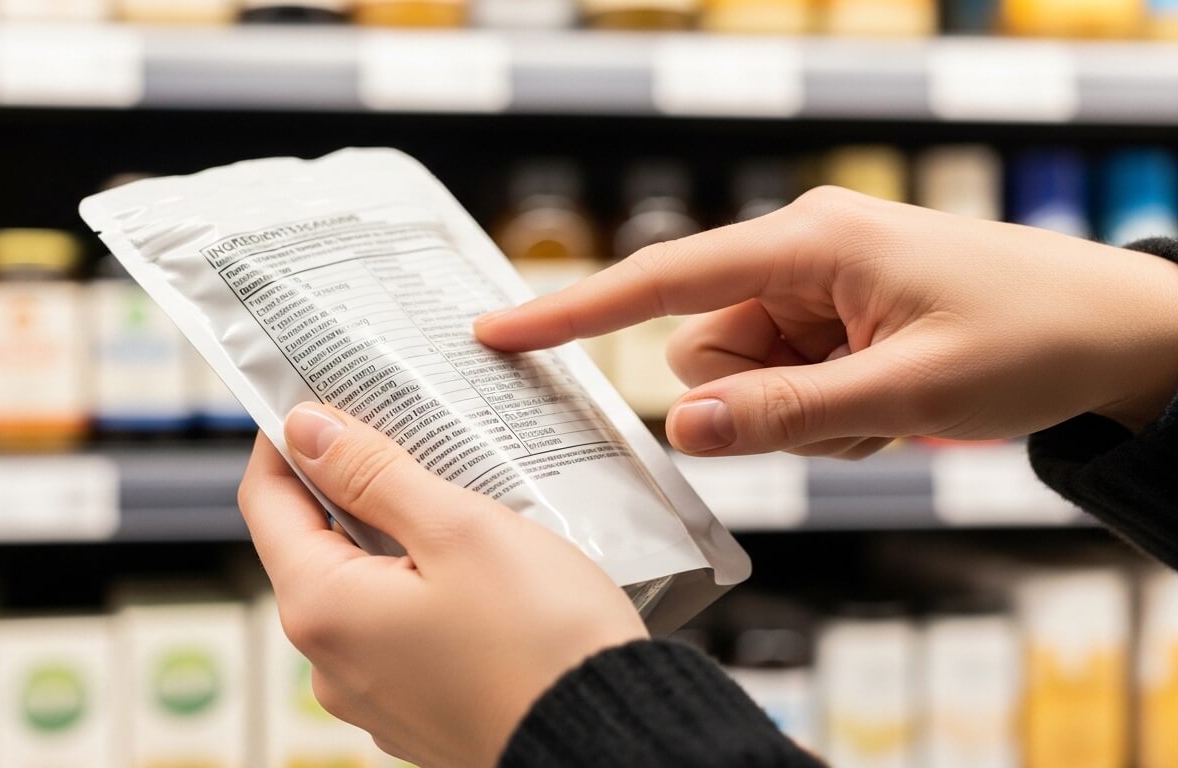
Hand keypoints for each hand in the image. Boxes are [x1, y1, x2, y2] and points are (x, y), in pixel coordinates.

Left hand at [238, 403, 647, 767]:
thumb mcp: (457, 529)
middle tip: (408, 430)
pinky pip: (400, 629)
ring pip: (365, 586)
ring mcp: (375, 694)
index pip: (266, 500)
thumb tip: (305, 430)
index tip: (322, 395)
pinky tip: (480, 563)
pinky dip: (425, 585)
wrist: (611, 744)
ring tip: (458, 492)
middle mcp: (331, 663)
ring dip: (397, 534)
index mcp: (322, 610)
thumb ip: (372, 473)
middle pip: (315, 543)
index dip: (288, 440)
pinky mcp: (419, 711)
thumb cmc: (542, 642)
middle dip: (355, 482)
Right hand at [476, 186, 1177, 458]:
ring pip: (745, 376)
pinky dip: (828, 411)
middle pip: (706, 351)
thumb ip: (783, 414)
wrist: (1120, 332)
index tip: (497, 333)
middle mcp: (800, 254)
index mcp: (808, 242)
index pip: (661, 280)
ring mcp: (819, 287)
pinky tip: (895, 403)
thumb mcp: (907, 389)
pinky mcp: (837, 317)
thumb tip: (680, 429)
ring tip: (888, 406)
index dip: (573, 313)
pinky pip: (786, 382)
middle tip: (852, 410)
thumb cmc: (1031, 337)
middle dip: (757, 401)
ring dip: (801, 413)